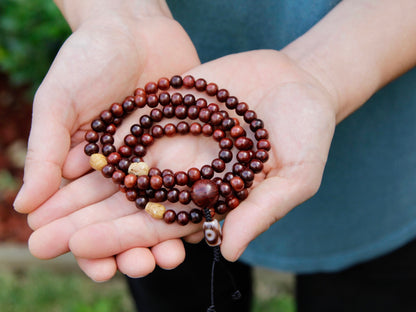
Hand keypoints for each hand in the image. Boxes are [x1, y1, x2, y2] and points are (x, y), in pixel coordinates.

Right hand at [15, 9, 199, 279]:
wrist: (134, 27)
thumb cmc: (88, 59)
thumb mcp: (59, 101)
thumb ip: (44, 151)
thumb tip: (24, 206)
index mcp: (88, 169)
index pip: (86, 220)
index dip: (91, 247)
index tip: (99, 269)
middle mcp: (125, 171)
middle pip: (128, 221)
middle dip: (134, 249)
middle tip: (143, 267)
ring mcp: (159, 161)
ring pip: (163, 208)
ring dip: (167, 235)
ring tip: (174, 257)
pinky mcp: (188, 146)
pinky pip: (193, 180)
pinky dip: (195, 202)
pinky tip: (203, 223)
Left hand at [27, 49, 336, 279]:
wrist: (301, 82)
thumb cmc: (308, 133)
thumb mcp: (296, 176)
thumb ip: (262, 211)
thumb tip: (229, 251)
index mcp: (213, 198)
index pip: (163, 225)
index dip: (124, 237)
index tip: (83, 247)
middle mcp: (187, 174)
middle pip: (130, 203)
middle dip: (86, 221)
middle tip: (39, 241)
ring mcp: (175, 141)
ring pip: (120, 168)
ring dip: (79, 187)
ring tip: (37, 203)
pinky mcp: (169, 110)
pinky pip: (128, 126)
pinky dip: (96, 140)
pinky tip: (61, 153)